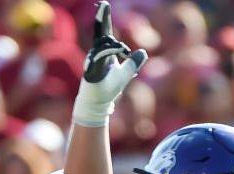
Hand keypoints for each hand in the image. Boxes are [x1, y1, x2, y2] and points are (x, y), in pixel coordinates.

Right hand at [73, 1, 147, 127]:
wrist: (97, 104)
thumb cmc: (108, 89)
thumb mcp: (125, 74)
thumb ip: (133, 63)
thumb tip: (143, 52)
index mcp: (103, 52)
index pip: (104, 32)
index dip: (104, 19)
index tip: (104, 4)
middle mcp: (96, 54)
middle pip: (99, 33)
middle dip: (101, 19)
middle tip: (104, 5)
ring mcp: (92, 61)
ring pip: (102, 45)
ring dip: (114, 44)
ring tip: (124, 51)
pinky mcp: (90, 70)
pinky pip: (99, 58)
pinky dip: (109, 53)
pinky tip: (119, 52)